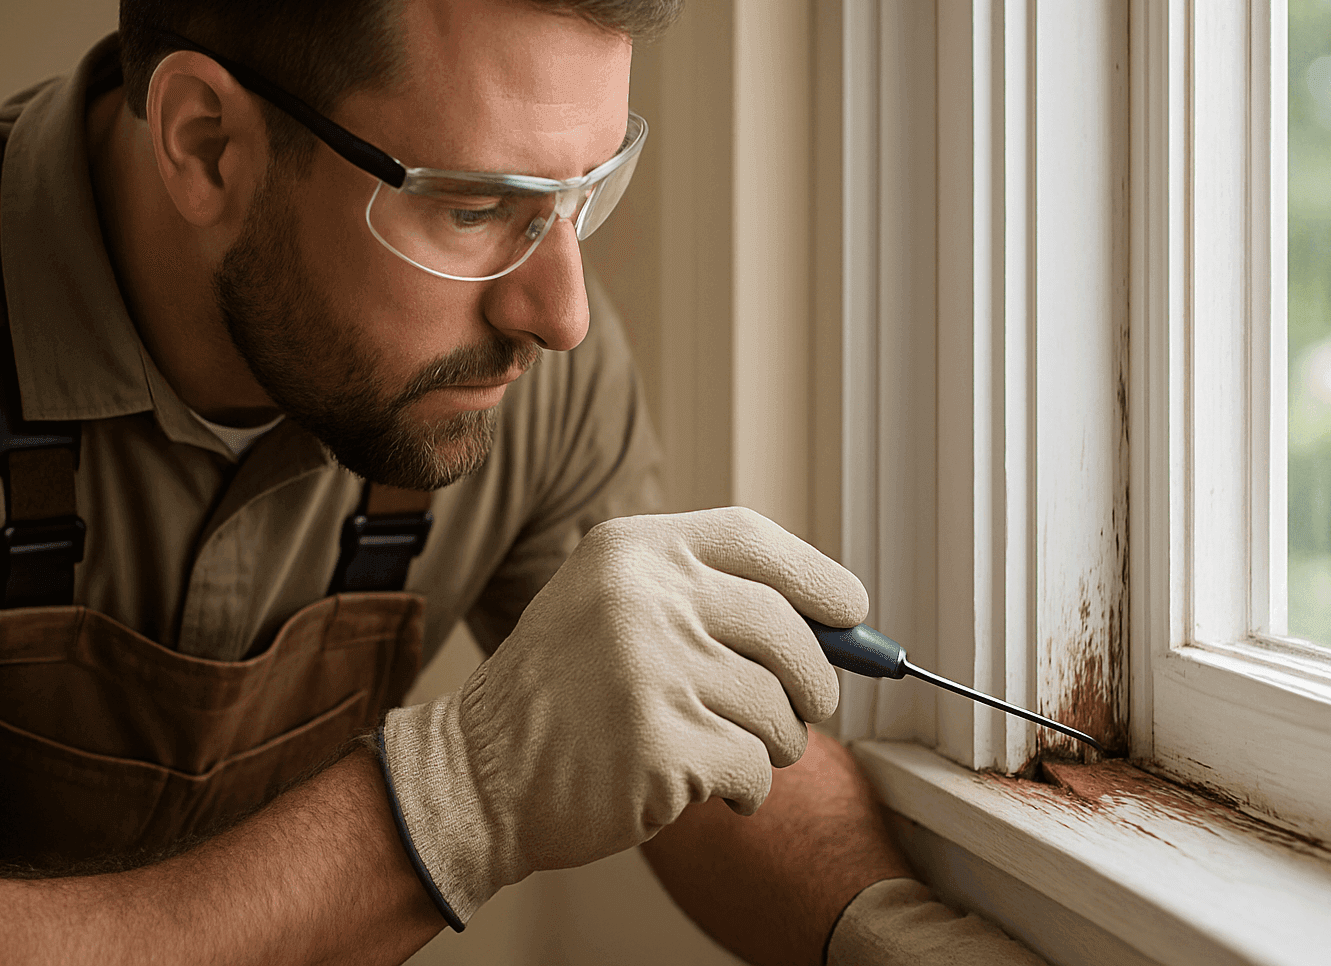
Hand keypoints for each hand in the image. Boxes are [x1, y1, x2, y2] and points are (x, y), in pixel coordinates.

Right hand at [378, 506, 868, 926]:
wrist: (478, 775)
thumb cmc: (561, 695)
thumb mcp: (613, 605)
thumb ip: (705, 597)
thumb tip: (835, 626)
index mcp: (634, 550)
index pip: (755, 540)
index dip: (817, 578)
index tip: (852, 611)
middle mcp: (645, 596)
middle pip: (786, 630)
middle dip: (813, 681)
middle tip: (806, 710)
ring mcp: (653, 668)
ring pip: (778, 707)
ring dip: (773, 743)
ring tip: (727, 751)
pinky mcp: (662, 743)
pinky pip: (753, 766)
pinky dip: (746, 788)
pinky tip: (707, 789)